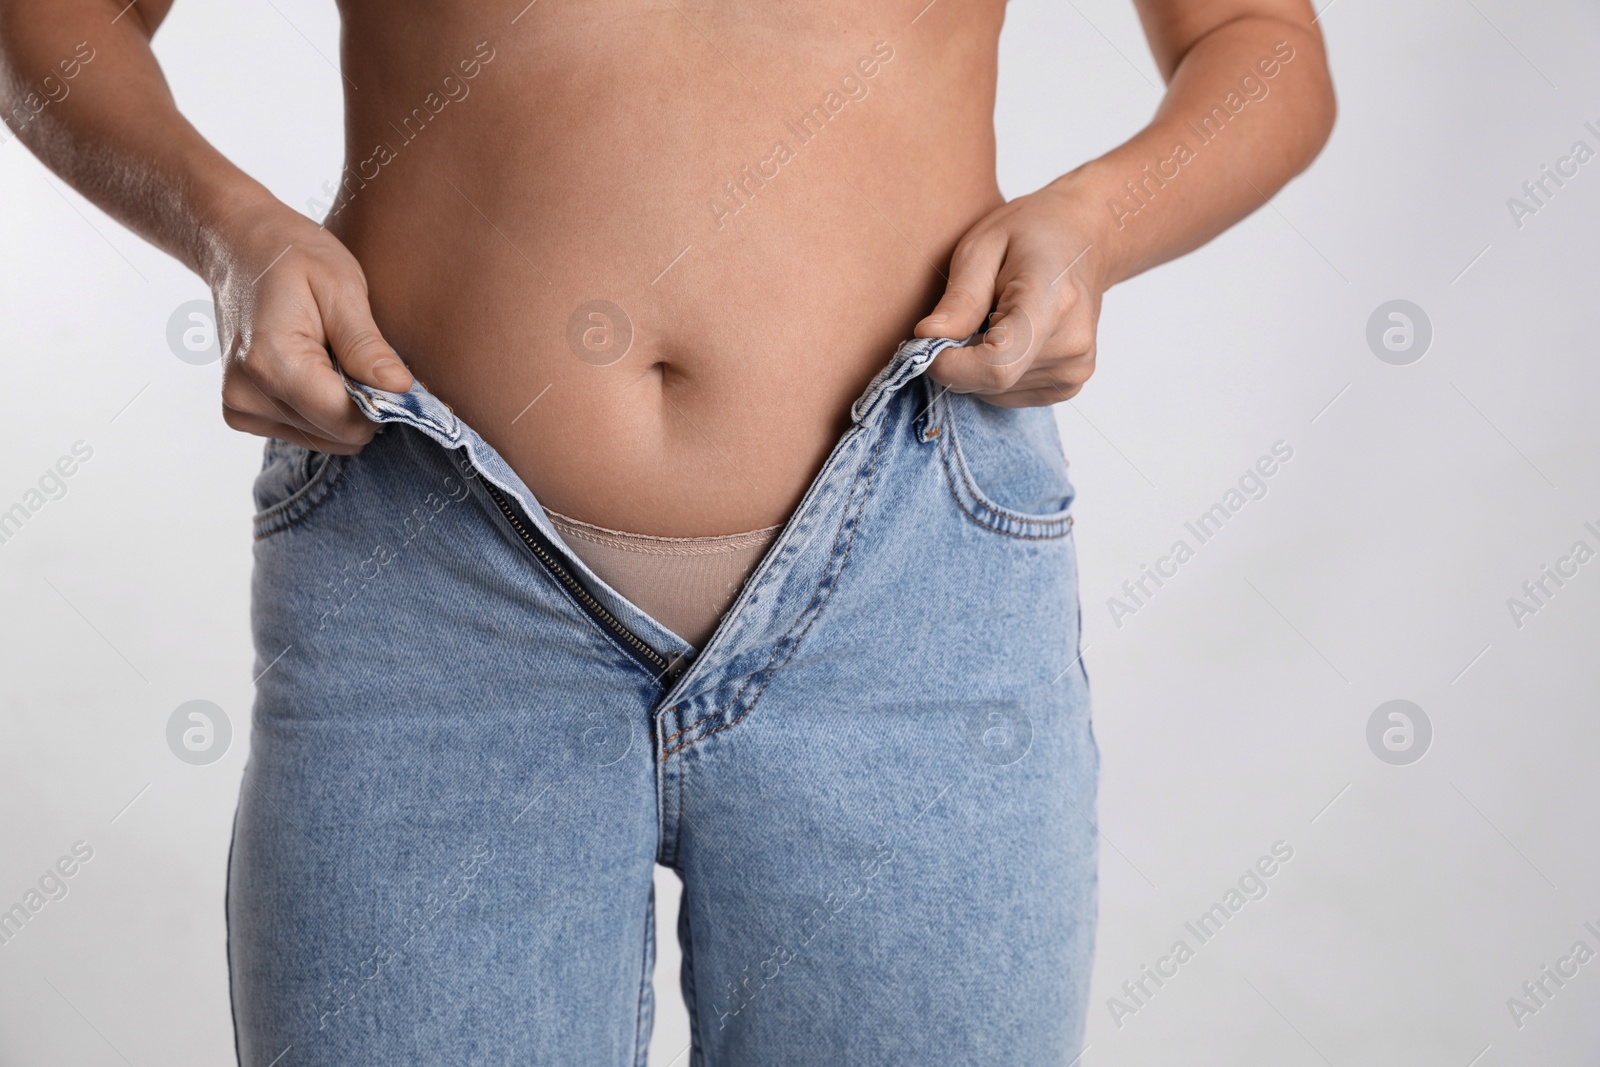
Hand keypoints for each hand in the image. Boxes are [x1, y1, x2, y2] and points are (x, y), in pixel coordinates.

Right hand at [208, 197, 412, 452]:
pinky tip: (313, 368)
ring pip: (327, 439)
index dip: (382, 401)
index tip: (388, 370)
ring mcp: (239, 408)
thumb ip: (367, 346)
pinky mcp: (241, 414)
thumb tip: (401, 391)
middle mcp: (247, 395)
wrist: (238, 246)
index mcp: (271, 363)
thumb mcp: (342, 288)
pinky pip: (307, 433)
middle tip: (355, 355)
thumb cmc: (294, 256)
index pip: (348, 421)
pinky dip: (321, 408)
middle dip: (362, 402)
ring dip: (341, 405)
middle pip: (339, 434)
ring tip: (329, 356)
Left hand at [915, 182, 1106, 407]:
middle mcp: (1071, 344)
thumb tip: (928, 337)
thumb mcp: (983, 246)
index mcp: (1052, 302)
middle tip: (963, 318)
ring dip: (976, 365)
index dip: (950, 366)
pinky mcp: (1069, 385)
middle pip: (990, 382)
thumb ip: (960, 297)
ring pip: (995, 392)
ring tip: (993, 320)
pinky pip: (1009, 394)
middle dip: (958, 359)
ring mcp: (1074, 369)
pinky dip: (994, 371)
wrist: (1085, 239)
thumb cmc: (1031, 234)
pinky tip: (1009, 336)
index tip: (927, 342)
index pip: (996, 367)